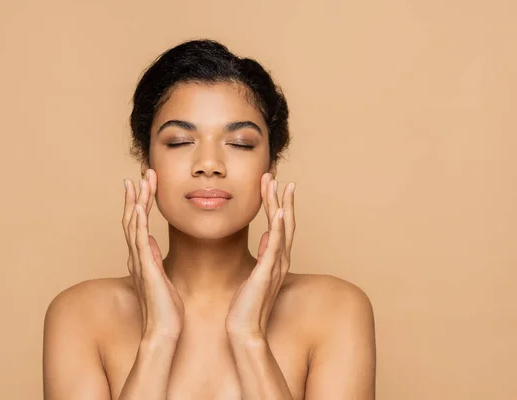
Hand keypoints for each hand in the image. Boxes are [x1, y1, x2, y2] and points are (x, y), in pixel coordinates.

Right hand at [123, 169, 184, 339]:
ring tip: (140, 181)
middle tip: (143, 173)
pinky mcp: (146, 269)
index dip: (141, 203)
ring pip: (135, 225)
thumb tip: (151, 243)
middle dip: (138, 195)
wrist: (164, 331)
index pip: (139, 224)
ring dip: (137, 202)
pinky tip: (140, 207)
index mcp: (142, 258)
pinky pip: (140, 241)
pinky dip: (139, 222)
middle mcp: (137, 257)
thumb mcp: (162, 278)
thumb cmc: (166, 309)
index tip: (145, 184)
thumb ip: (154, 260)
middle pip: (134, 219)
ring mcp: (140, 262)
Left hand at [225, 173, 295, 339]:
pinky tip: (279, 213)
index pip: (279, 226)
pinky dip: (278, 230)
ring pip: (281, 229)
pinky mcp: (265, 275)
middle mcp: (279, 261)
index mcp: (275, 260)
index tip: (273, 184)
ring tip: (277, 184)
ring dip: (280, 205)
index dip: (278, 204)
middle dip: (280, 198)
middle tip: (275, 175)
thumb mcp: (254, 276)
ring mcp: (274, 267)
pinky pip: (274, 248)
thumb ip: (263, 256)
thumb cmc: (245, 306)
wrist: (244, 331)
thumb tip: (266, 237)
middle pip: (284, 222)